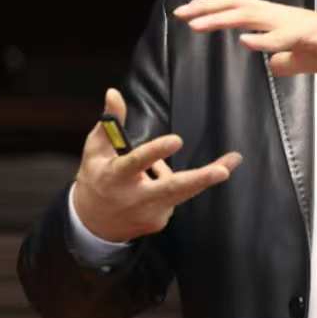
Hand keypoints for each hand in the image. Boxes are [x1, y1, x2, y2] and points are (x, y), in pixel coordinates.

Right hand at [72, 88, 241, 242]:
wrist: (92, 225)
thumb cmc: (97, 178)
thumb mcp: (95, 149)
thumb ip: (111, 121)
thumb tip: (114, 92)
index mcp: (116, 176)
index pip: (137, 162)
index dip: (156, 151)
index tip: (177, 140)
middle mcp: (134, 198)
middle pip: (172, 188)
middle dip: (201, 179)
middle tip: (223, 171)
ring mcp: (149, 213)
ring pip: (179, 188)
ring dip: (193, 175)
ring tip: (162, 168)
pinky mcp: (159, 222)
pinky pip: (174, 196)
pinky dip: (169, 186)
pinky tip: (152, 187)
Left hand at [174, 0, 316, 76]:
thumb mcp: (301, 59)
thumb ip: (285, 59)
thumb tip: (272, 64)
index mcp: (278, 19)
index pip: (239, 7)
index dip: (212, 8)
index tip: (187, 12)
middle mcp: (282, 15)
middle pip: (238, 5)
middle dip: (207, 9)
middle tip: (181, 14)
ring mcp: (295, 23)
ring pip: (253, 16)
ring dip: (223, 20)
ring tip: (198, 25)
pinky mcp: (309, 35)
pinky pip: (282, 37)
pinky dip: (263, 39)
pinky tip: (246, 42)